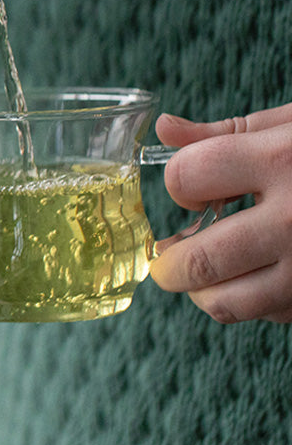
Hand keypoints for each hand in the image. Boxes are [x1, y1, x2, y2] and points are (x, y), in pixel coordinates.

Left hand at [149, 104, 291, 322]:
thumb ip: (225, 133)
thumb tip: (165, 130)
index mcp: (282, 162)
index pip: (187, 179)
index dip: (178, 182)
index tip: (188, 185)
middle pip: (201, 260)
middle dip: (170, 262)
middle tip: (166, 258)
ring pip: (230, 302)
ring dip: (204, 292)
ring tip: (202, 276)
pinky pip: (274, 314)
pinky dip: (255, 302)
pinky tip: (260, 277)